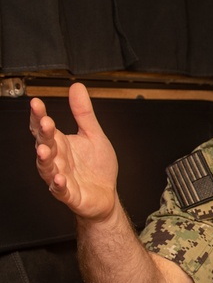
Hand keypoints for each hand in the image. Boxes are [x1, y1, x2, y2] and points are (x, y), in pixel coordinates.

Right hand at [30, 82, 118, 220]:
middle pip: (45, 144)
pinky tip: (59, 178)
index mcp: (61, 143)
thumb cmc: (96, 167)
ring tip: (43, 150)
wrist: (106, 195)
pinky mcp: (69, 194)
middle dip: (43, 134)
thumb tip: (76, 88)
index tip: (37, 103)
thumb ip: (83, 113)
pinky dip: (58, 185)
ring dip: (44, 159)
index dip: (39, 116)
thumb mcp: (94, 135)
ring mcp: (61, 176)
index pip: (44, 128)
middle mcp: (57, 159)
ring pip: (47, 167)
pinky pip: (60, 190)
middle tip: (45, 122)